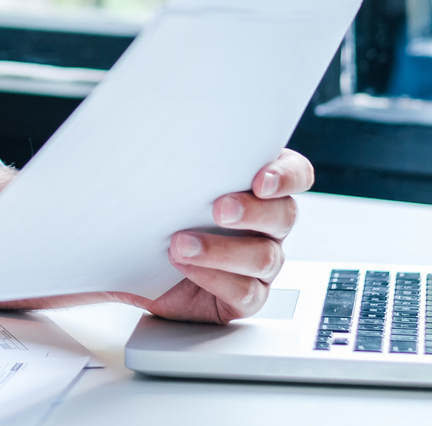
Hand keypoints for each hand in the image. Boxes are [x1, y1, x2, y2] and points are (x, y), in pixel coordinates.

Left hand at [123, 148, 313, 323]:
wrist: (136, 262)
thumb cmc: (157, 214)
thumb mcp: (168, 181)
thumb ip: (184, 162)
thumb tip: (167, 134)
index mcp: (258, 188)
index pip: (295, 174)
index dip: (286, 176)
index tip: (260, 180)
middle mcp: (266, 225)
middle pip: (284, 214)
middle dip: (253, 211)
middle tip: (219, 209)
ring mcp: (259, 262)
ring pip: (264, 256)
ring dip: (222, 249)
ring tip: (181, 244)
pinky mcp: (244, 297)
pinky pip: (245, 292)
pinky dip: (214, 278)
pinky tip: (184, 266)